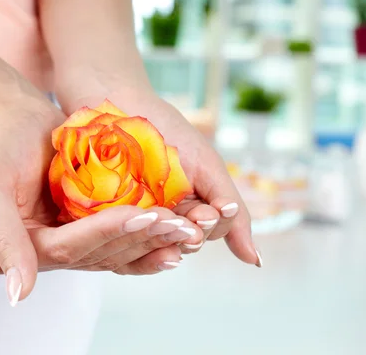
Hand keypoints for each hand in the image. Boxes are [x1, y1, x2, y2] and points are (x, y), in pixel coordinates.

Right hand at [0, 83, 205, 304]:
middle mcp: (40, 254)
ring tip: (186, 229)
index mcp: (13, 251)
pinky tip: (174, 233)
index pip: (68, 248)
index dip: (108, 233)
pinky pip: (118, 240)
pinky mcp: (84, 229)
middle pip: (96, 254)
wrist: (17, 118)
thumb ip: (3, 236)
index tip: (145, 213)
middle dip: (139, 238)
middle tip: (180, 224)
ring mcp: (66, 242)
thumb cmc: (1, 143)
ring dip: (151, 241)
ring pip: (113, 252)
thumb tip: (17, 295)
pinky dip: (146, 236)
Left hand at [55, 81, 260, 266]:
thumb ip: (230, 210)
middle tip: (188, 218)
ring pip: (153, 244)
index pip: (207, 232)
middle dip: (187, 232)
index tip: (206, 214)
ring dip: (162, 236)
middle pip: (182, 242)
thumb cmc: (166, 130)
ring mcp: (136, 217)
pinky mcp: (108, 217)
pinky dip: (131, 234)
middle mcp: (164, 216)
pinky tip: (136, 226)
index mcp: (189, 206)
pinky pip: (122, 238)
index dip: (208, 226)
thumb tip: (256, 262)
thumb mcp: (206, 167)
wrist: (118, 102)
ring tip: (164, 222)